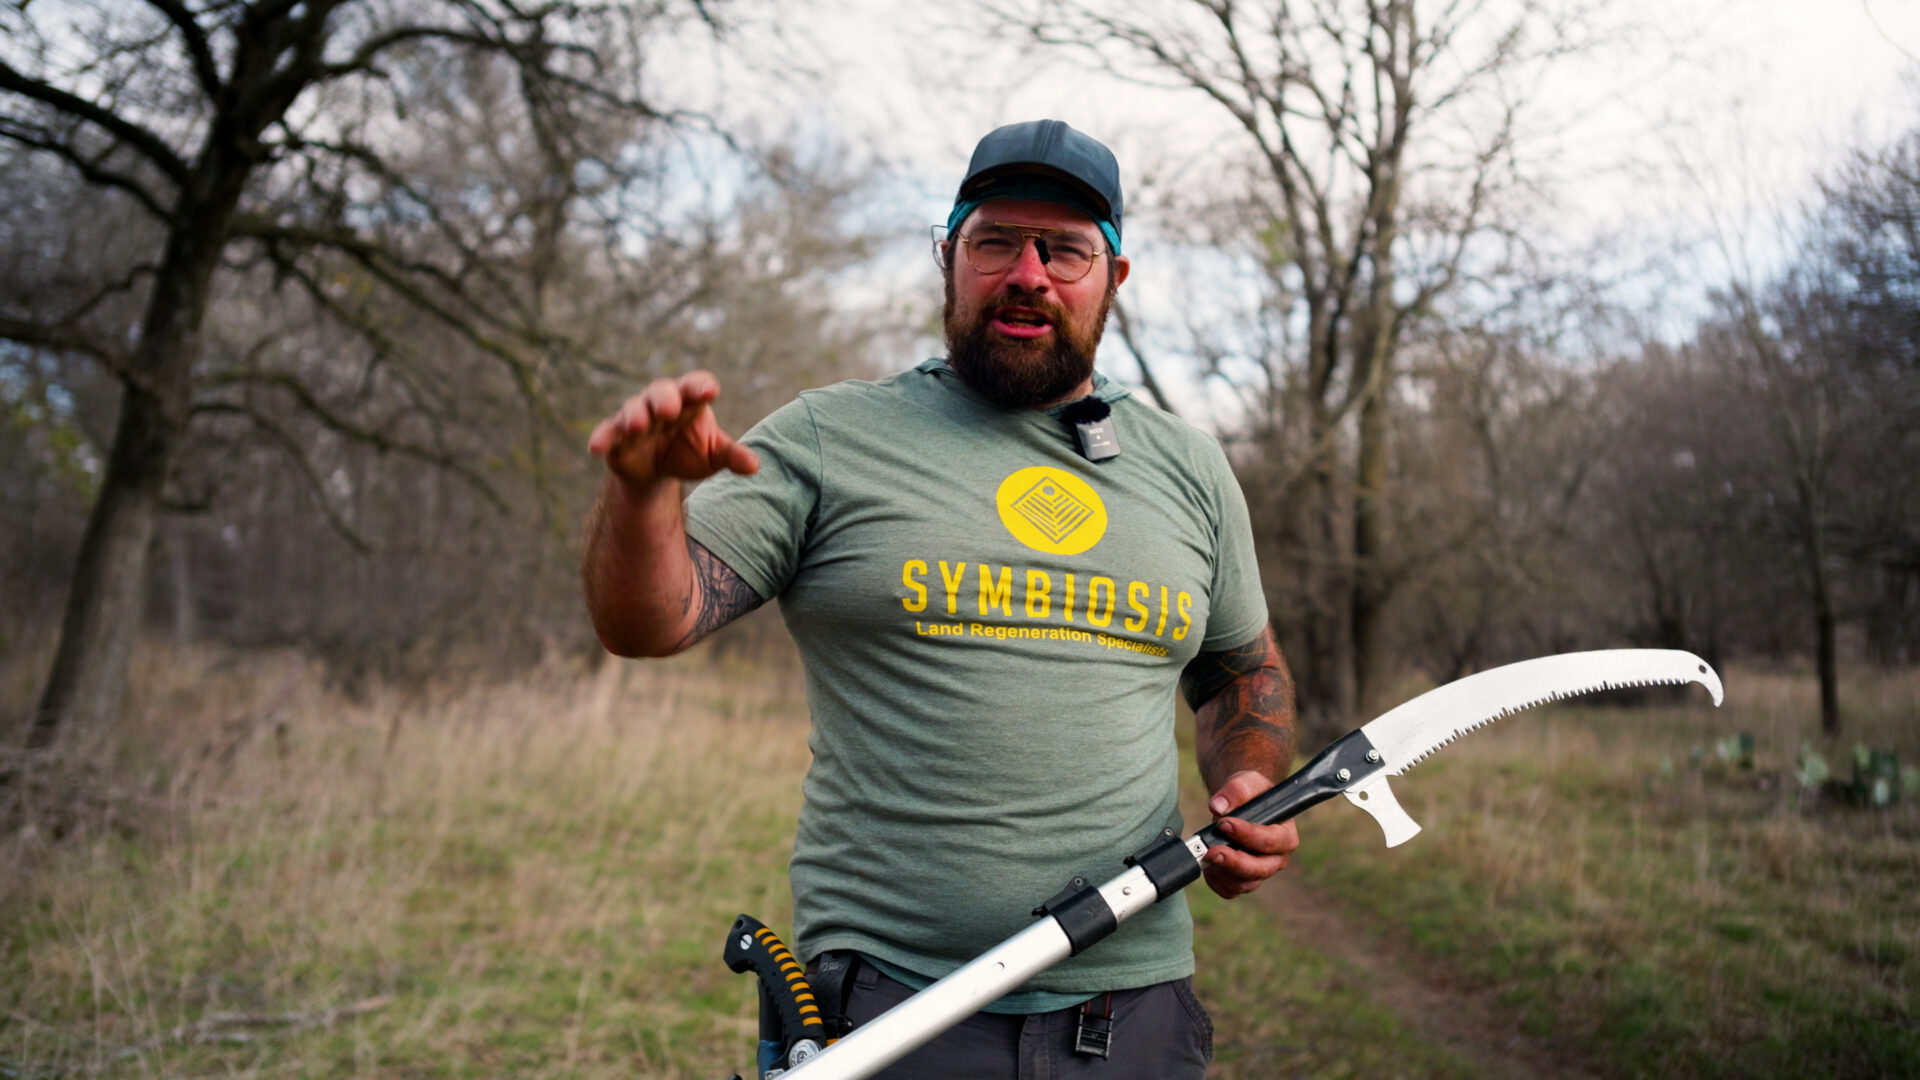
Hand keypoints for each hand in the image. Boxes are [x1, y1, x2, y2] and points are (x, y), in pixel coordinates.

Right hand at [587, 371, 758, 486]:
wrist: (659, 472)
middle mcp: (661, 402)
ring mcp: (637, 417)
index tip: (710, 391)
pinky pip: (608, 432)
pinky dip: (603, 437)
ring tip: (638, 426)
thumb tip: (754, 465)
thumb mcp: (713, 455)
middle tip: (669, 409)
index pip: (696, 385)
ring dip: (635, 415)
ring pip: (633, 408)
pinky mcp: (616, 435)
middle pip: (661, 391)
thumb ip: (731, 456)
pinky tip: (597, 447)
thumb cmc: (690, 452)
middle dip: (664, 398)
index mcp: (690, 400)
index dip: (701, 385)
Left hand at [1201, 770, 1300, 898]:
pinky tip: (1208, 867)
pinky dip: (1217, 883)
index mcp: (1285, 834)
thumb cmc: (1251, 793)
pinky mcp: (1244, 879)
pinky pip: (1231, 891)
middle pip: (1260, 870)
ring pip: (1245, 884)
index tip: (1225, 823)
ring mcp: (1261, 871)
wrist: (1240, 803)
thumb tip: (1218, 806)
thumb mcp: (1247, 782)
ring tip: (1207, 855)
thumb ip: (1236, 790)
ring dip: (1223, 873)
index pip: (1270, 841)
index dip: (1247, 835)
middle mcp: (1277, 857)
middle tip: (1212, 850)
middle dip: (1234, 862)